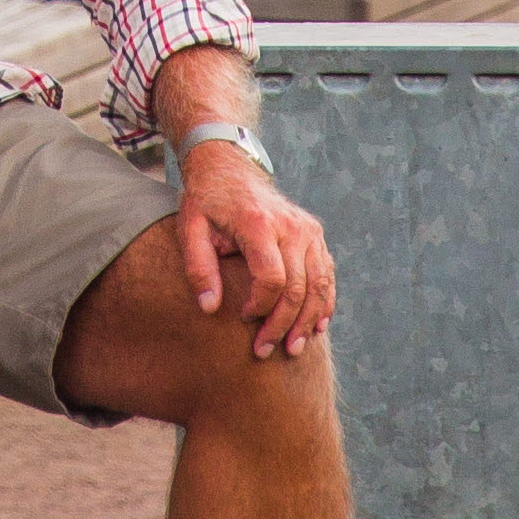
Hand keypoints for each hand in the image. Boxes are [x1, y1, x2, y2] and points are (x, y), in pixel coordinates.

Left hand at [172, 145, 336, 360]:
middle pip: (298, 287)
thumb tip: (209, 308)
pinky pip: (327, 275)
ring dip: (308, 322)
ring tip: (293, 349)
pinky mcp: (315, 234)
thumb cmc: (206, 201)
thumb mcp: (191, 227)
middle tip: (266, 351)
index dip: (261, 307)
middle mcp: (291, 226)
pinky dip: (324, 303)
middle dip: (283, 325)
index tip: (244, 319)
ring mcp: (308, 230)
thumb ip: (198, 267)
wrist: (229, 167)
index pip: (272, 278)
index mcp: (258, 223)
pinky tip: (316, 327)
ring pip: (319, 285)